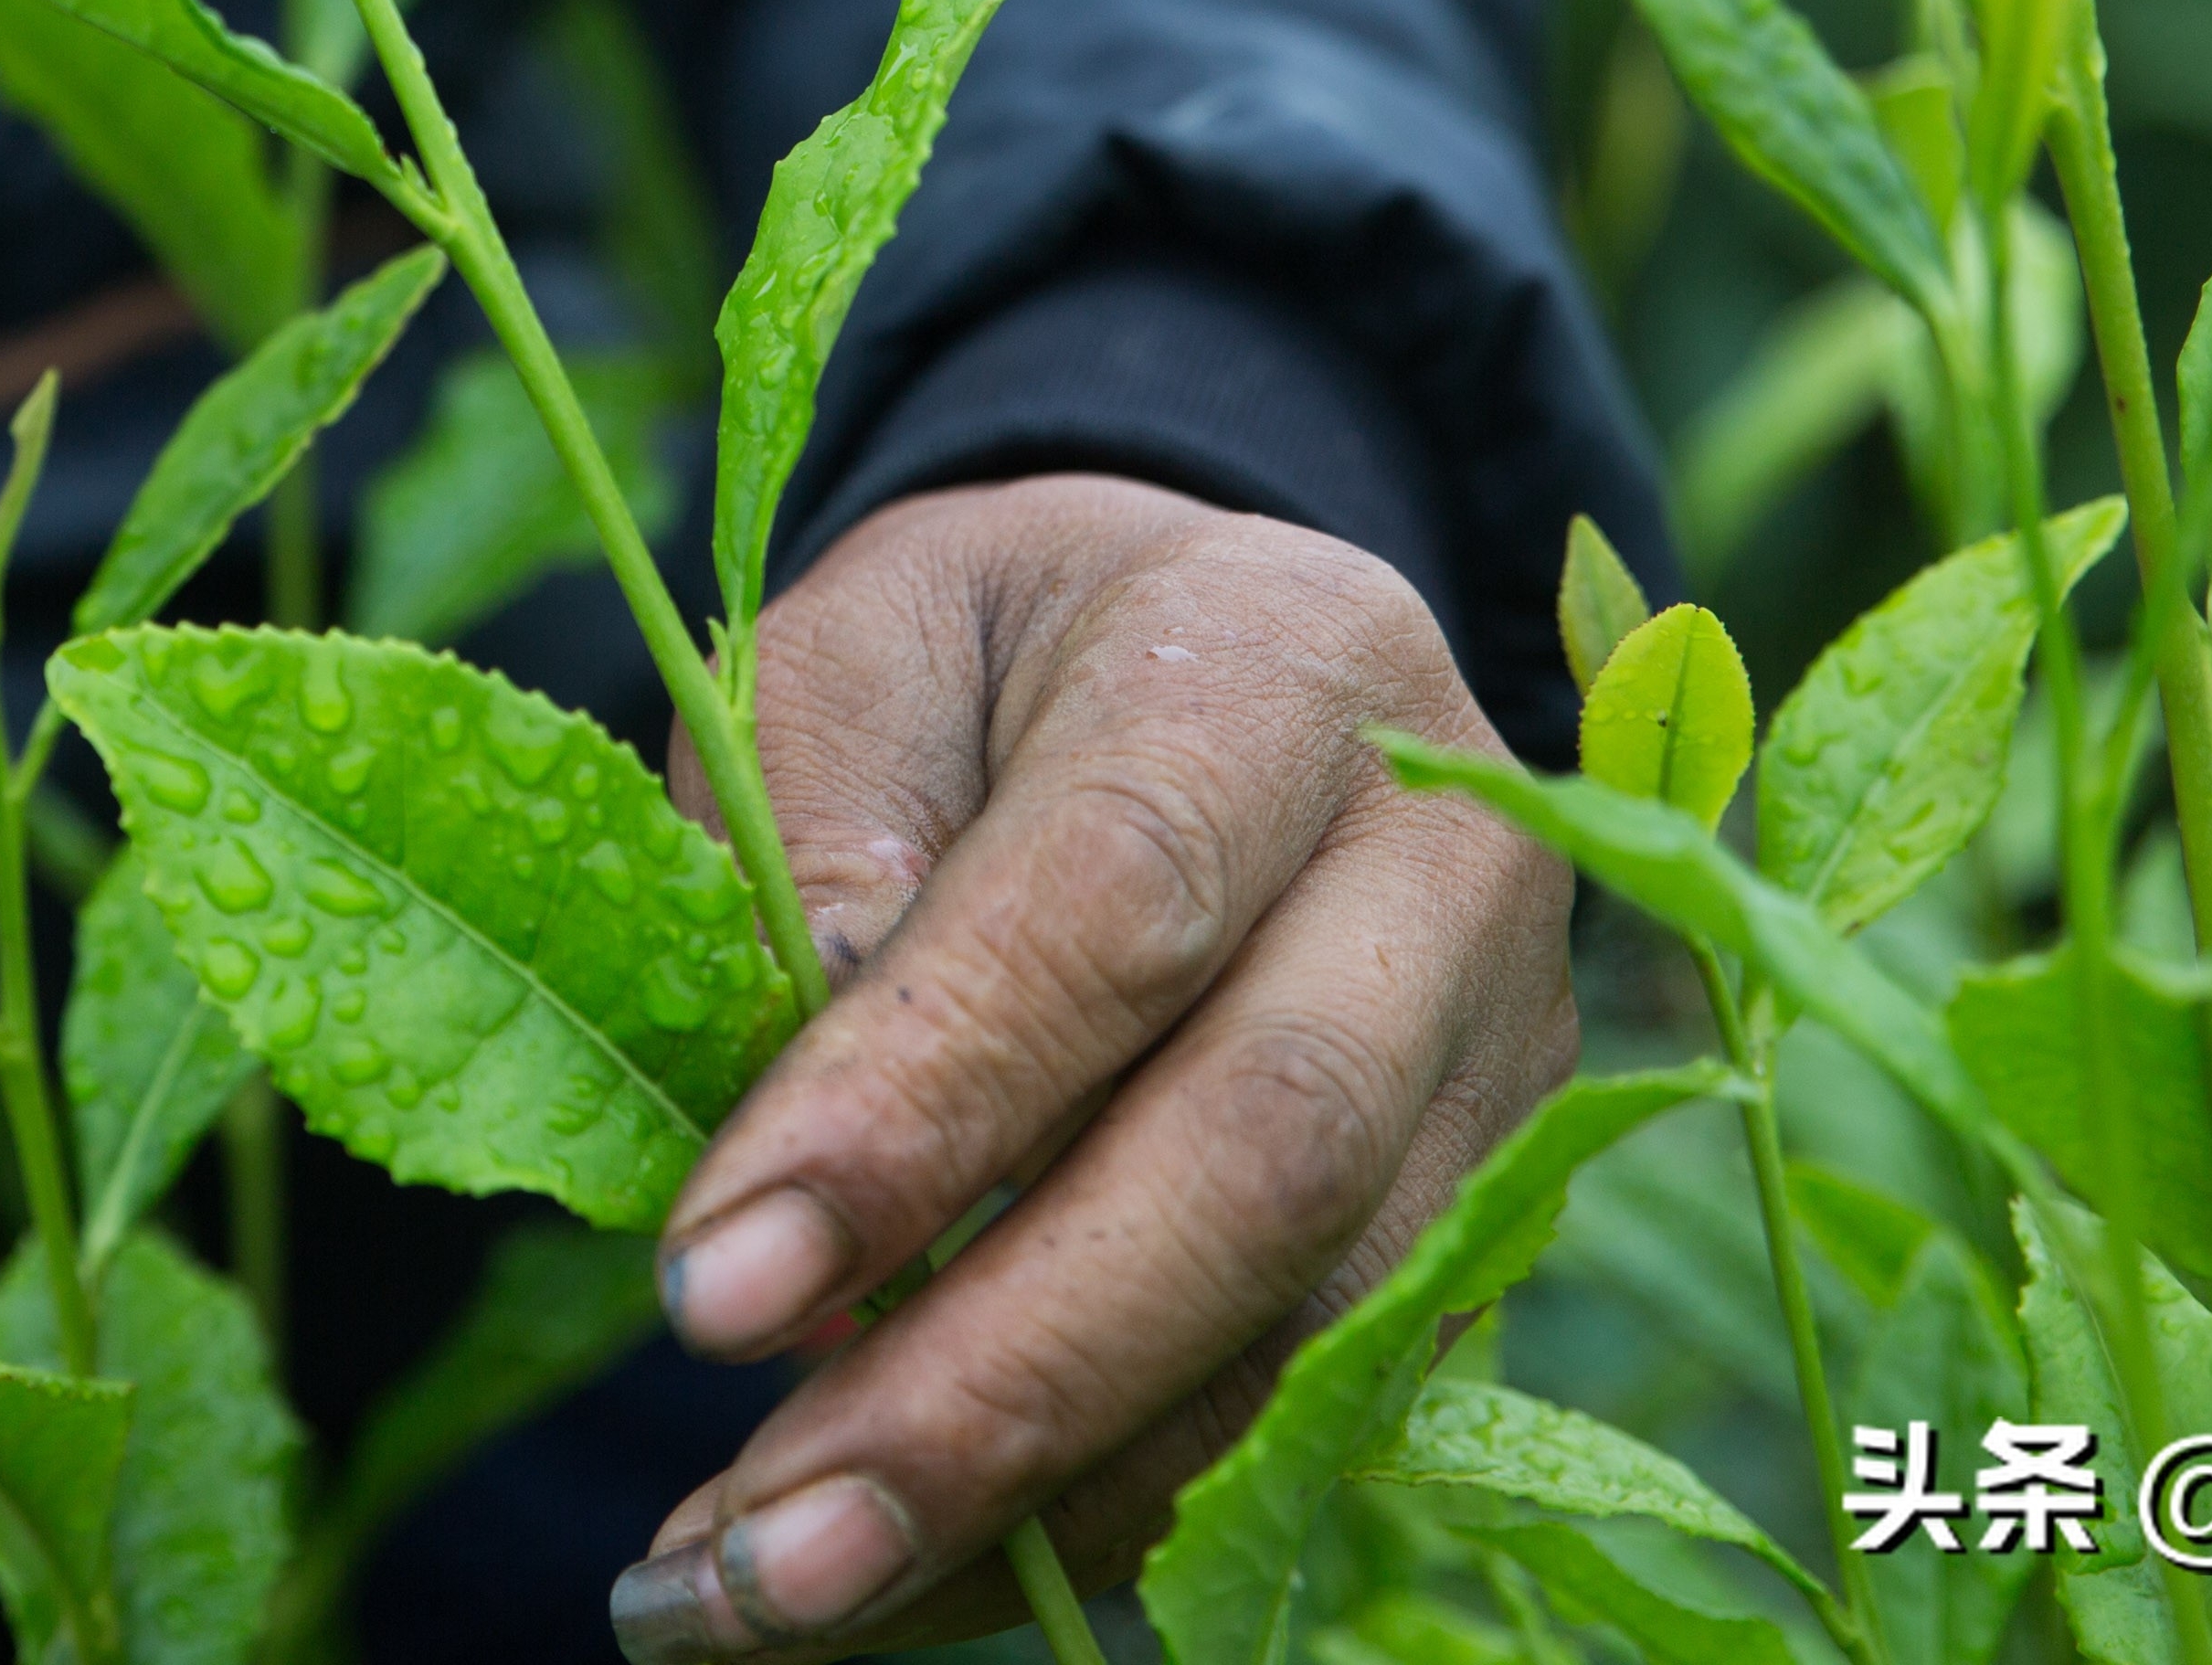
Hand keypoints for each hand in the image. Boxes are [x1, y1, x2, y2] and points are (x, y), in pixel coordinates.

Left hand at [621, 476, 1577, 1657]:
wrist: (1205, 644)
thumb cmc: (988, 657)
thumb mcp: (857, 642)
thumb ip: (811, 827)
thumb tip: (794, 1112)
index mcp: (1277, 666)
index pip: (1114, 904)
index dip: (919, 1112)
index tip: (711, 1288)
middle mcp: (1442, 873)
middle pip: (1260, 1161)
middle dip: (996, 1385)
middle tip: (751, 1549)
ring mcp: (1500, 1069)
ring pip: (1305, 1339)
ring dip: (1030, 1511)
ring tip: (760, 1602)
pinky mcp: (1482, 1226)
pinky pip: (1310, 1422)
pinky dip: (1094, 1531)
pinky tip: (898, 1589)